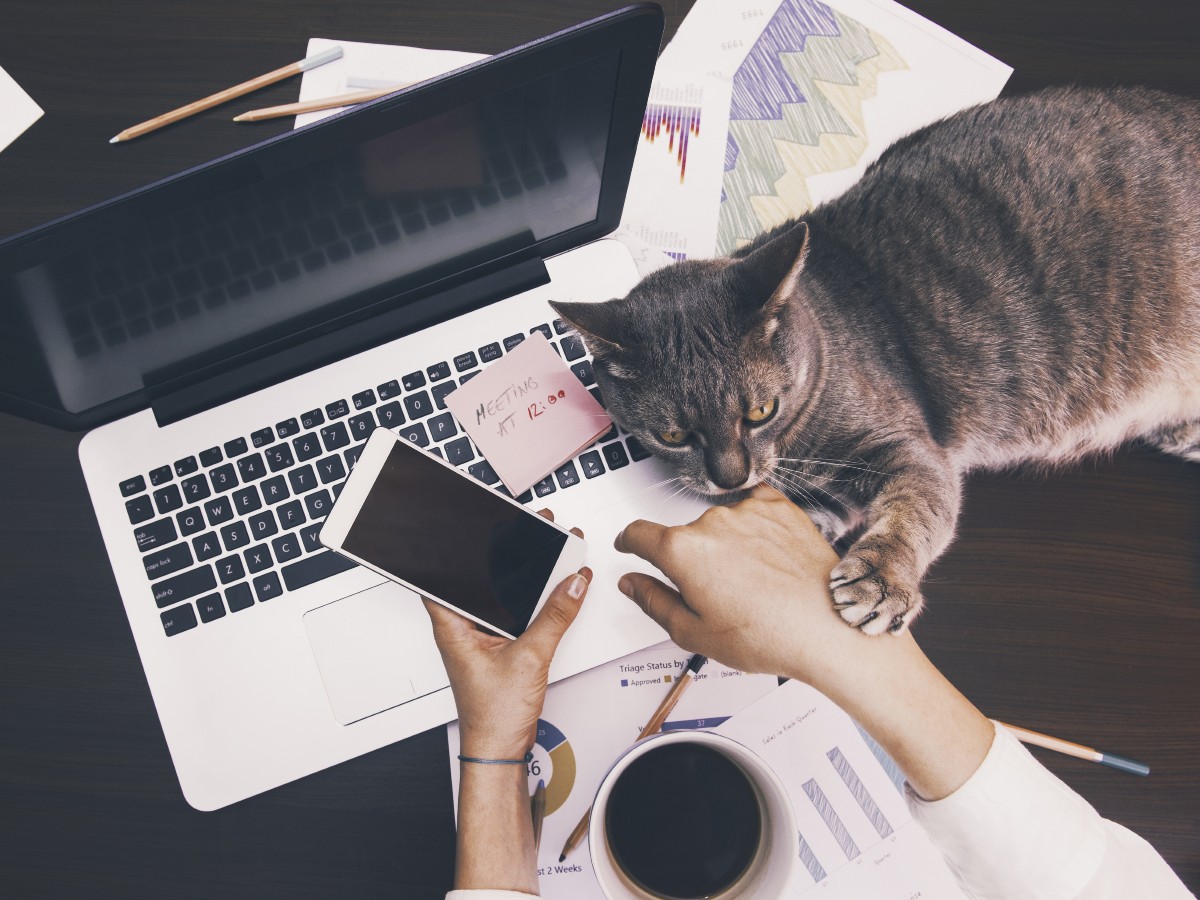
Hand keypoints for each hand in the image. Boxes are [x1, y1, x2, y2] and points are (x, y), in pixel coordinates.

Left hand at [423, 514, 588, 759]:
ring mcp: (480, 638)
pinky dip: (531, 601)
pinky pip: (513, 613)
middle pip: (478, 578)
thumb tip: (572, 584)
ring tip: (545, 554)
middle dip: (503, 554)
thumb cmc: (492, 716)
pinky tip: (550, 590)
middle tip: (526, 531)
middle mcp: (462, 628)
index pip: (445, 572)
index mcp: (453, 625)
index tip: (477, 523)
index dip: (459, 545)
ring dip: (521, 578)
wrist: (499, 751)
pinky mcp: (498, 647)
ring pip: (498, 596)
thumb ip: (555, 617)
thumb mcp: (530, 658)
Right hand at [613, 484, 871, 693]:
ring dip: (727, 546)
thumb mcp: (694, 633)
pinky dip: (754, 530)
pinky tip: (767, 560)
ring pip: (721, 525)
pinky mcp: (779, 507)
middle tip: (717, 594)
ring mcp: (748, 511)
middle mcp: (712, 522)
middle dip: (693, 560)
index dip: (629, 542)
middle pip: (685, 535)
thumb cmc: (769, 634)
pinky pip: (753, 511)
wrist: (828, 626)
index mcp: (683, 550)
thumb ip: (653, 601)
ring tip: (752, 583)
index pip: (638, 534)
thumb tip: (632, 583)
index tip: (631, 545)